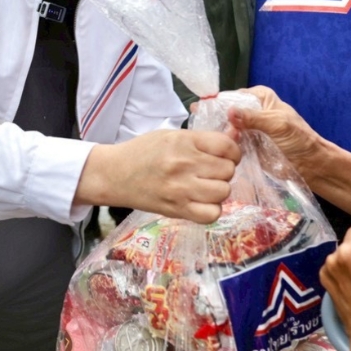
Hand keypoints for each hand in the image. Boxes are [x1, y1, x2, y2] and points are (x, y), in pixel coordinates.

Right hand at [78, 130, 240, 223]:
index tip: (225, 156)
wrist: (114, 174)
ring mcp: (181, 189)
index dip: (232, 152)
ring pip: (223, 191)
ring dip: (218, 190)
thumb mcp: (171, 136)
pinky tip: (201, 202)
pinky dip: (211, 209)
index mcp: (183, 142)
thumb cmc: (143, 152)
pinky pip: (212, 214)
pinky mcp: (177, 209)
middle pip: (228, 170)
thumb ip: (202, 140)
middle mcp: (184, 164)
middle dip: (223, 171)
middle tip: (210, 172)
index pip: (226, 147)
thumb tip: (236, 138)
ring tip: (205, 187)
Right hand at [227, 86, 327, 179]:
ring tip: (224, 143)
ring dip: (224, 136)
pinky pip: (232, 144)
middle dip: (221, 122)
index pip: (235, 96)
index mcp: (261, 98)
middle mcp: (251, 111)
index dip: (222, 104)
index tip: (210, 113)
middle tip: (222, 132)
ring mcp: (247, 129)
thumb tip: (230, 111)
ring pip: (227, 129)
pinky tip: (225, 150)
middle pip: (227, 113)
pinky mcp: (246, 145)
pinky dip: (228, 147)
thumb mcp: (277, 124)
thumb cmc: (299, 139)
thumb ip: (253, 117)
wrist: (308, 164)